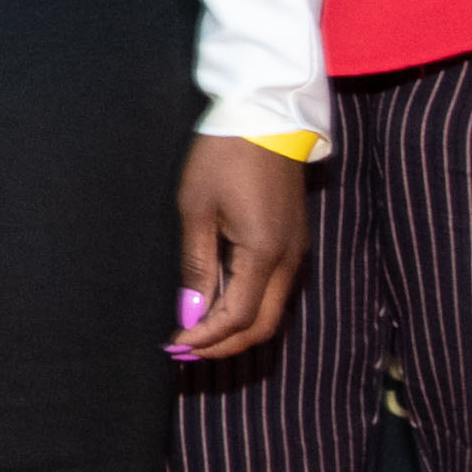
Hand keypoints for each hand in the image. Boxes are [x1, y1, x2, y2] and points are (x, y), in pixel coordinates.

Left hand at [171, 136, 307, 363]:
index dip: (206, 338)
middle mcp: (290, 260)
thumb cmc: (224, 157)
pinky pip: (275, 290)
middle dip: (224, 346)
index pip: (238, 318)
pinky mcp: (294, 242)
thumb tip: (190, 313)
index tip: (175, 347)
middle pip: (263, 326)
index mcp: (265, 254)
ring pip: (272, 311)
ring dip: (236, 330)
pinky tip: (217, 305)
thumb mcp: (197, 209)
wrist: (267, 117)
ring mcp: (296, 251)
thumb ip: (197, 266)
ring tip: (195, 335)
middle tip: (184, 353)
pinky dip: (248, 308)